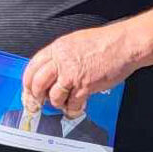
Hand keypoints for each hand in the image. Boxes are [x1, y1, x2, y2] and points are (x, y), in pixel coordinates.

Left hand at [21, 25, 136, 116]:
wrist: (124, 44)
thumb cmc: (104, 42)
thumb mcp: (74, 42)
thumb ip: (60, 56)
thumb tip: (50, 71)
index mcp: (57, 48)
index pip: (32, 67)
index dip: (28, 82)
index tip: (28, 90)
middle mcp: (61, 61)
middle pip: (38, 82)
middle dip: (36, 96)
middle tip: (39, 102)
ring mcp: (72, 74)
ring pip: (53, 95)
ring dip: (56, 103)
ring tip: (62, 103)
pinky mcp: (85, 85)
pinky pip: (72, 102)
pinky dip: (72, 108)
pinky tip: (74, 108)